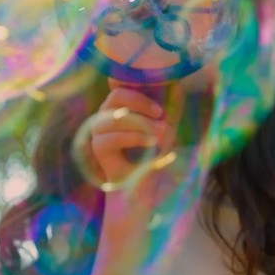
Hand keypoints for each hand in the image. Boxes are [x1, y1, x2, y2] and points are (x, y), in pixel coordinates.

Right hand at [78, 79, 186, 218]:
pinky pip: (113, 137)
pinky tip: (151, 143)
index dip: (137, 84)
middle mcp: (105, 116)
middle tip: (160, 113)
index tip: (159, 95)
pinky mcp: (97, 148)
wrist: (141, 190)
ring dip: (142, 123)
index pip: (121, 84)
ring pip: (116, 116)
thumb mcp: (165, 130)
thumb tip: (177, 87)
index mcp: (119, 107)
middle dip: (141, 101)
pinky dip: (135, 138)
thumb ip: (169, 110)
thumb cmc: (153, 157)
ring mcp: (98, 132)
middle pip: (116, 95)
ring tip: (162, 133)